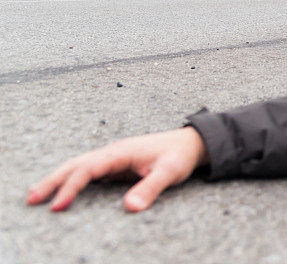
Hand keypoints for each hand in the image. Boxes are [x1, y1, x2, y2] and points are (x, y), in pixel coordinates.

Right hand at [26, 127, 208, 212]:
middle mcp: (113, 152)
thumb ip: (150, 188)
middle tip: (31, 198)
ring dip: (58, 178)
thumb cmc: (179, 155)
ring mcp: (113, 158)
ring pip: (79, 166)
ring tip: (36, 195)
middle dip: (52, 180)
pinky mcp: (116, 165)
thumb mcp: (169, 172)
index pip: (88, 169)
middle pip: (76, 164)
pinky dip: (71, 179)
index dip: (71, 187)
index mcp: (121, 152)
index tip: (57, 205)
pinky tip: (62, 191)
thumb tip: (129, 208)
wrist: (191, 143)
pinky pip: (88, 171)